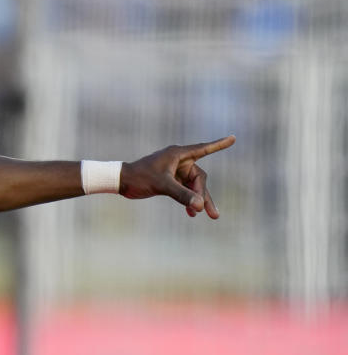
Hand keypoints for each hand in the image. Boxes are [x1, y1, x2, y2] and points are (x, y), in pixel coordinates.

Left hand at [120, 135, 234, 217]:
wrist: (121, 182)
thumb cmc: (139, 178)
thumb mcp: (162, 186)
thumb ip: (182, 195)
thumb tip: (200, 206)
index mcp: (178, 154)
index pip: (203, 149)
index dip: (219, 145)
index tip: (233, 138)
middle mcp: (178, 160)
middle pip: (199, 177)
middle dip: (204, 194)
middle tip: (211, 213)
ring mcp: (174, 171)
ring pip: (193, 186)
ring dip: (199, 200)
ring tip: (210, 216)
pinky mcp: (170, 180)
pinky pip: (184, 190)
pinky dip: (188, 200)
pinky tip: (192, 214)